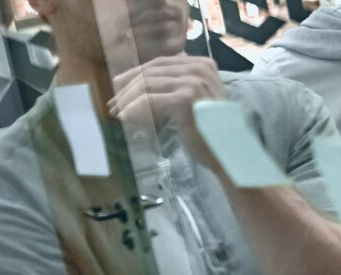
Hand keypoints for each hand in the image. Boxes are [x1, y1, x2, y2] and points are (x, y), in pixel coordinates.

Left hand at [108, 56, 226, 171]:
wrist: (227, 151)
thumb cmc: (212, 127)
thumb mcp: (199, 96)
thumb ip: (185, 78)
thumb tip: (175, 58)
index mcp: (204, 65)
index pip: (161, 63)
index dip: (136, 74)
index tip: (119, 87)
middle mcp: (200, 69)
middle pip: (151, 72)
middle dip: (127, 87)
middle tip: (113, 102)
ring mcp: (193, 83)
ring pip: (146, 85)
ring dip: (126, 99)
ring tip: (116, 112)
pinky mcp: (184, 99)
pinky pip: (148, 101)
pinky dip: (132, 109)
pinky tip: (123, 118)